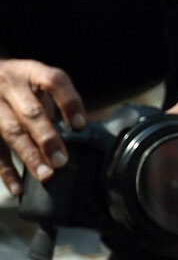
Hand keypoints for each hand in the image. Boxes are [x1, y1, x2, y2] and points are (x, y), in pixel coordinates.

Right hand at [0, 59, 85, 194]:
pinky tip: (17, 187)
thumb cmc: (21, 86)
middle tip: (62, 161)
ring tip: (46, 175)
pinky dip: (5, 170)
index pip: (54, 81)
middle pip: (31, 112)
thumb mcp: (38, 83)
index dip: (69, 102)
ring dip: (29, 155)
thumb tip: (88, 133)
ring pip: (10, 130)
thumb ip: (59, 102)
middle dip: (48, 138)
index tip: (81, 125)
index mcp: (31, 72)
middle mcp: (9, 84)